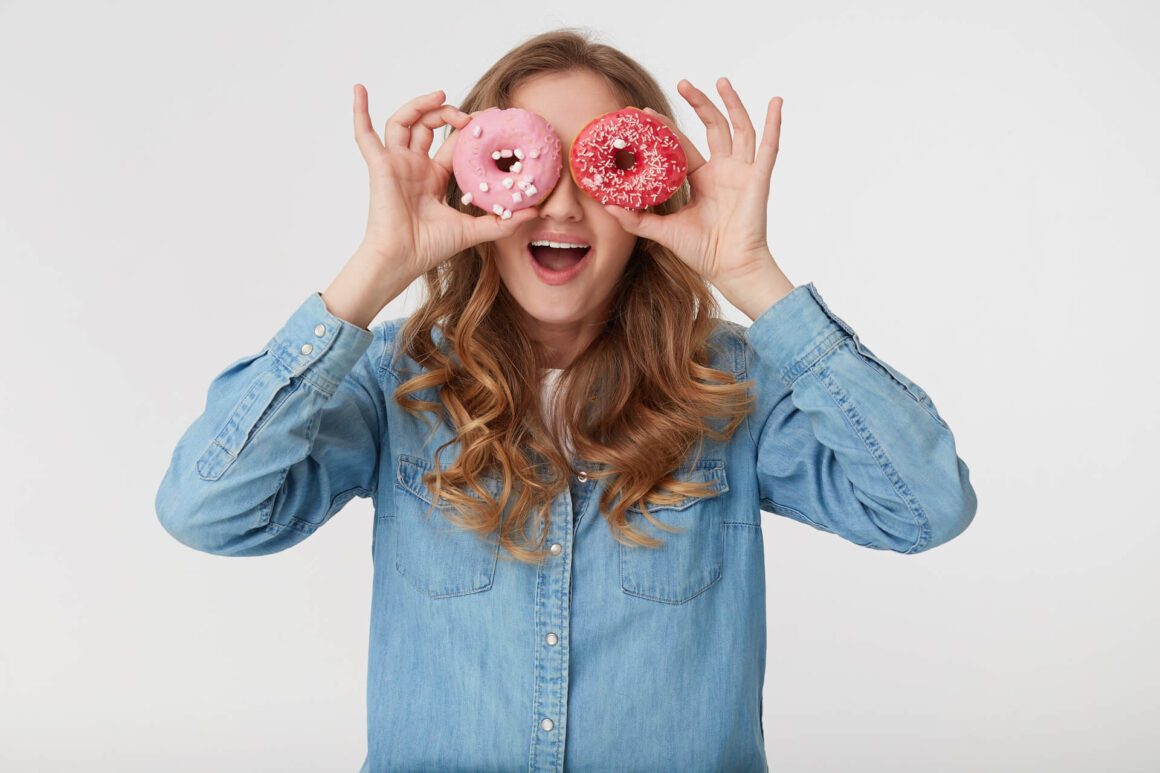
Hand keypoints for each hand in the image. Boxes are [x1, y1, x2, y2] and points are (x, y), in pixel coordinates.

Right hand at [352, 84, 536, 278]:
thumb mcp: (473, 231)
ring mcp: (396, 163)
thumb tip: (535, 213)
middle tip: (469, 116)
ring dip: (420, 105)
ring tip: (440, 96)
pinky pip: (364, 134)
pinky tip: (359, 89)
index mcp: (433, 176)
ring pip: (404, 122)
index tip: (492, 117)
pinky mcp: (380, 165)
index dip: (470, 128)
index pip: (452, 143)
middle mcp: (414, 166)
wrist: (403, 259)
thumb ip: (502, 222)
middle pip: (428, 126)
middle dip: (448, 113)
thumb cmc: (430, 247)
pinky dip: (360, 111)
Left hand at [602, 78, 782, 288]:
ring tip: (719, 81)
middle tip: (682, 83)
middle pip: (713, 127)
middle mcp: (723, 170)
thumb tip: (606, 206)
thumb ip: (636, 219)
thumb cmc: (703, 252)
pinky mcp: (758, 179)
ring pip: (739, 128)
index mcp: (701, 179)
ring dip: (731, 103)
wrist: (730, 268)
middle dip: (699, 103)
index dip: (665, 128)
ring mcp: (742, 172)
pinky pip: (769, 147)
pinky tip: (775, 101)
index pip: (683, 144)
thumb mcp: (663, 232)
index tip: (644, 113)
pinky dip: (773, 123)